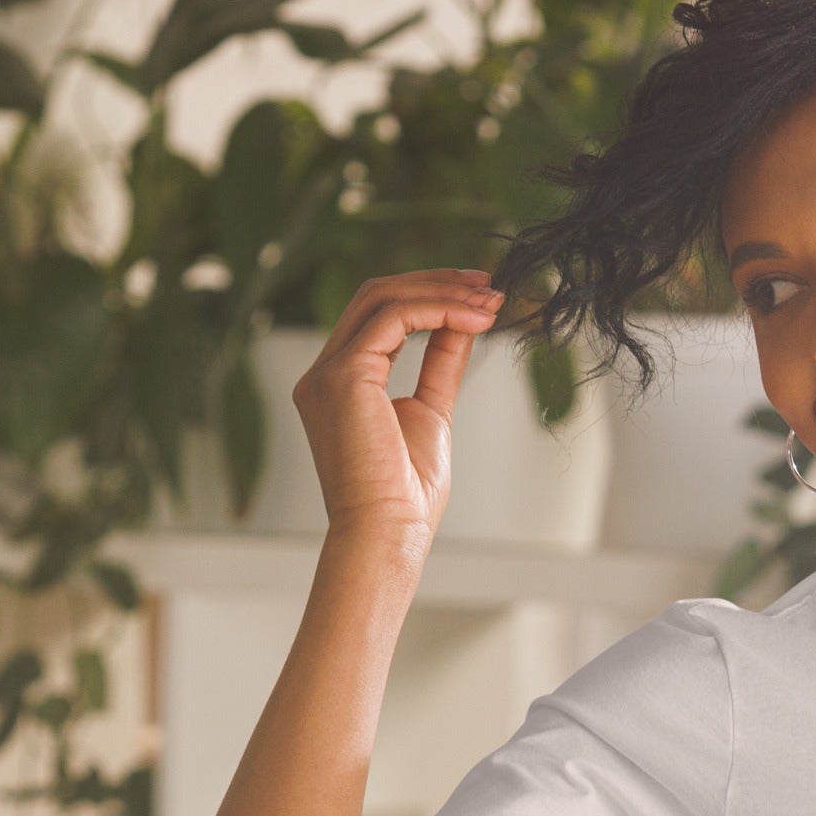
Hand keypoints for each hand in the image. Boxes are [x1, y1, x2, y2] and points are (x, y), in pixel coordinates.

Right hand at [289, 267, 504, 544]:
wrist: (388, 531)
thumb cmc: (406, 494)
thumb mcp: (431, 412)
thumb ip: (439, 365)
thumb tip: (463, 324)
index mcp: (340, 382)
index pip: (380, 317)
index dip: (430, 297)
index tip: (478, 295)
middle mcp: (324, 372)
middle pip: (376, 297)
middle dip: (437, 283)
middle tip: (488, 283)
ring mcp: (327, 372)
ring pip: (382, 299)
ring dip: (443, 292)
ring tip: (490, 299)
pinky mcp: (343, 376)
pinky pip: (393, 318)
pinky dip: (438, 310)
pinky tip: (475, 318)